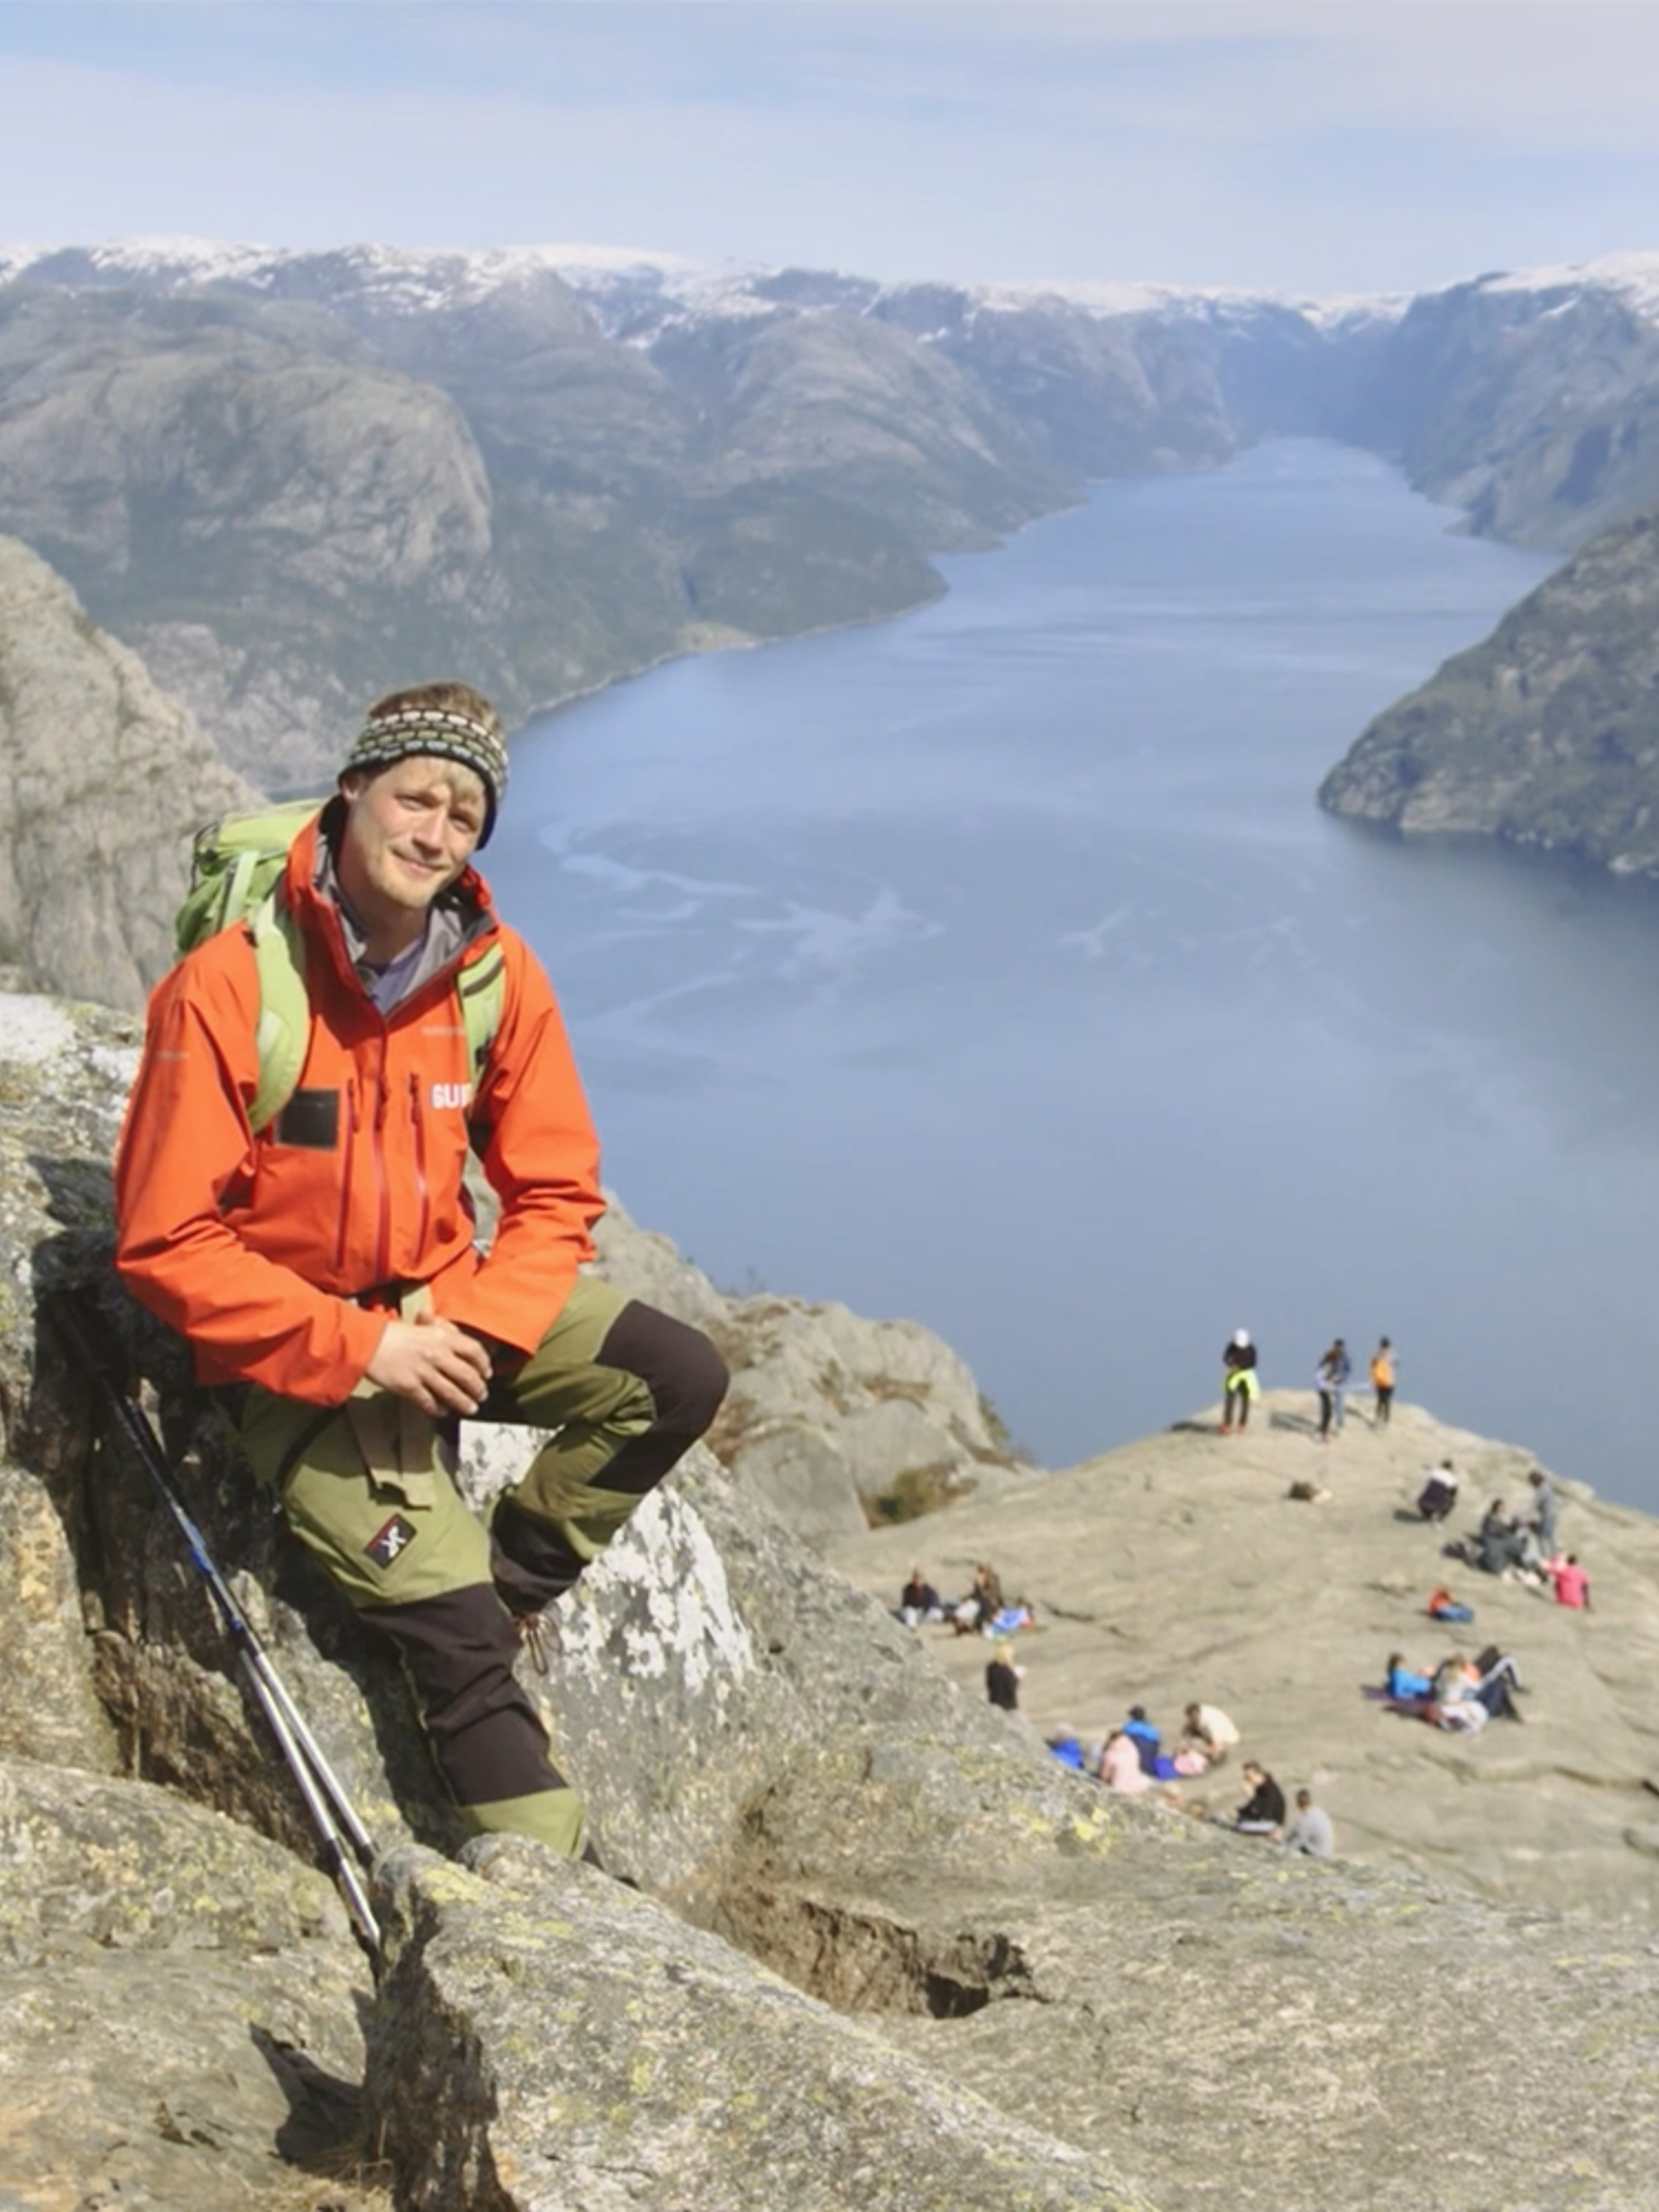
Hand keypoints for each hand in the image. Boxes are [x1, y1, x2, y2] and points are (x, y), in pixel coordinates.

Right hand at [365, 1311, 490, 1415]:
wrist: (367, 1343)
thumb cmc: (394, 1333)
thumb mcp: (423, 1325)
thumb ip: (442, 1329)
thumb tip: (457, 1334)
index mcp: (442, 1336)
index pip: (474, 1350)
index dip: (484, 1364)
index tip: (488, 1373)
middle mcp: (437, 1354)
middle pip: (467, 1376)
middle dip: (478, 1388)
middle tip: (482, 1395)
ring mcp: (423, 1372)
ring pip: (452, 1392)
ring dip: (464, 1403)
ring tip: (471, 1409)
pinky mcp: (410, 1387)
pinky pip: (430, 1402)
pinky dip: (439, 1409)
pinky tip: (443, 1411)